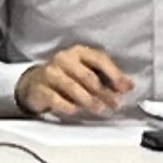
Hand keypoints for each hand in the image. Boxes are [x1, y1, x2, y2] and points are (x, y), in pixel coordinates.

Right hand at [15, 45, 135, 118]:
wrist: (34, 83)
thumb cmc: (65, 77)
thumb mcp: (86, 71)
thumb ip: (107, 78)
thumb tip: (128, 86)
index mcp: (78, 52)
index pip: (99, 59)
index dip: (115, 74)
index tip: (125, 88)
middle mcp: (64, 59)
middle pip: (88, 76)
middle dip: (104, 92)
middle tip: (114, 104)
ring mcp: (50, 73)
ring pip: (73, 87)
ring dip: (89, 101)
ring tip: (100, 109)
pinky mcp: (40, 88)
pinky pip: (56, 99)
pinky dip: (68, 106)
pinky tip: (76, 110)